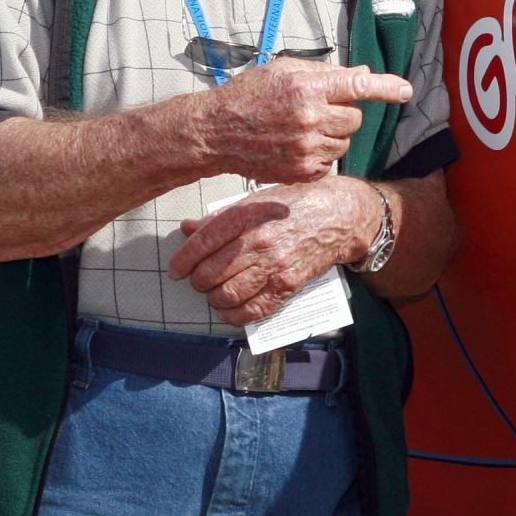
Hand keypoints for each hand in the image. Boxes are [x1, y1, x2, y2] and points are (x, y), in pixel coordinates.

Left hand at [169, 177, 379, 324]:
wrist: (338, 216)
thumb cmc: (295, 204)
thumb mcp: (255, 200)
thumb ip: (220, 217)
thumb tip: (187, 229)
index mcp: (245, 217)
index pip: (201, 244)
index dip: (182, 262)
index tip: (176, 270)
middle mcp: (258, 242)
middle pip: (209, 274)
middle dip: (198, 282)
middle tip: (200, 280)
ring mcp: (274, 266)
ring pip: (227, 295)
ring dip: (215, 299)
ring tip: (216, 293)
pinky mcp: (288, 285)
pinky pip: (252, 311)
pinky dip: (235, 315)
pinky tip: (231, 309)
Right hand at [193, 57, 410, 183]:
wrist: (216, 132)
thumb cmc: (249, 95)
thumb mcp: (284, 70)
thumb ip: (326, 72)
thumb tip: (364, 73)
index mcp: (307, 88)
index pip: (357, 85)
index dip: (386, 87)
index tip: (406, 90)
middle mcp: (310, 118)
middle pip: (355, 118)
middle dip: (344, 113)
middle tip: (319, 110)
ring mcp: (307, 148)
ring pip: (346, 142)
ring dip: (334, 136)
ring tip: (303, 129)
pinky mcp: (302, 171)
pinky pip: (331, 162)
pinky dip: (322, 155)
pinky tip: (297, 146)